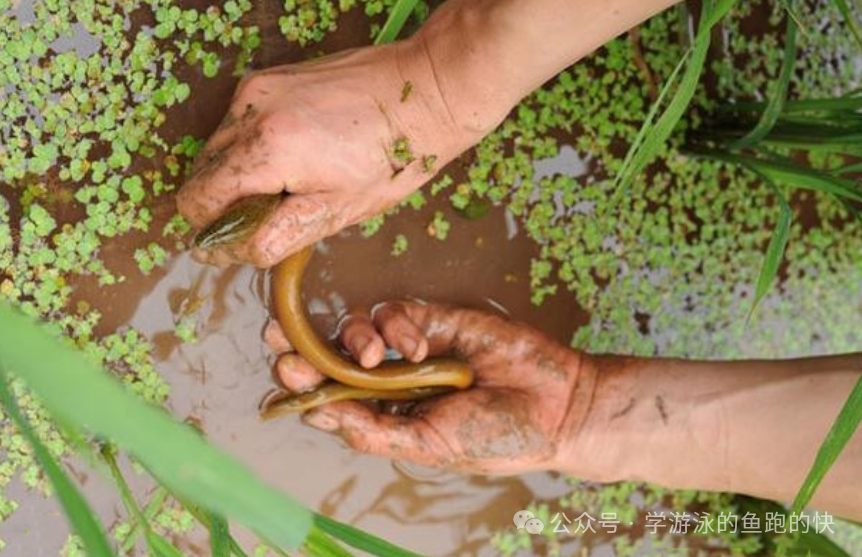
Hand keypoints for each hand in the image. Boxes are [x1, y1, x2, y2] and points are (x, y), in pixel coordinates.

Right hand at [177, 37, 493, 267]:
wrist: (425, 92)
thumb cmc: (392, 158)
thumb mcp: (336, 212)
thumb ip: (274, 235)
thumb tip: (226, 253)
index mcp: (267, 150)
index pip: (198, 200)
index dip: (212, 230)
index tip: (240, 241)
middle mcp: (250, 111)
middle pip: (201, 173)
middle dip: (226, 203)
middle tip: (276, 213)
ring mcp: (257, 88)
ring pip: (216, 147)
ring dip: (238, 174)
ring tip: (290, 183)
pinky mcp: (268, 77)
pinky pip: (237, 122)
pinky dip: (251, 147)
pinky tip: (294, 154)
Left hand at [265, 301, 595, 474]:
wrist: (554, 405)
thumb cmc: (493, 436)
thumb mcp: (429, 446)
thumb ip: (375, 431)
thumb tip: (320, 414)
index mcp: (384, 416)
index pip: (328, 397)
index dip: (301, 384)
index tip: (282, 373)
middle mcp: (390, 380)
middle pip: (330, 356)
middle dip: (301, 346)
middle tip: (277, 338)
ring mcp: (410, 347)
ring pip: (355, 328)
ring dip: (353, 337)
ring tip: (373, 357)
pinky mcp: (433, 317)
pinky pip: (395, 312)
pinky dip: (398, 325)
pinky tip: (419, 345)